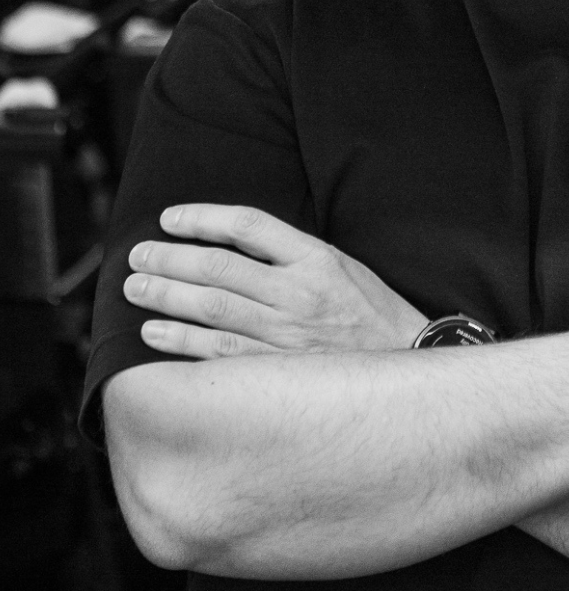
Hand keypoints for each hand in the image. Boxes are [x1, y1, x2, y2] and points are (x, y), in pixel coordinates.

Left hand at [123, 204, 427, 358]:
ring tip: (136, 288)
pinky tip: (153, 335)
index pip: (247, 226)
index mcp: (317, 258)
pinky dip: (181, 343)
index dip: (202, 218)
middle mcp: (300, 293)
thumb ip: (294, 254)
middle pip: (219, 267)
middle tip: (137, 255)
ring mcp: (288, 335)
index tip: (170, 218)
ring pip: (212, 309)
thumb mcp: (343, 266)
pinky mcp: (280, 372)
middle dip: (170, 258)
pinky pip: (219, 355)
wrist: (410, 366)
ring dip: (166, 296)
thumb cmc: (373, 314)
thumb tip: (231, 244)